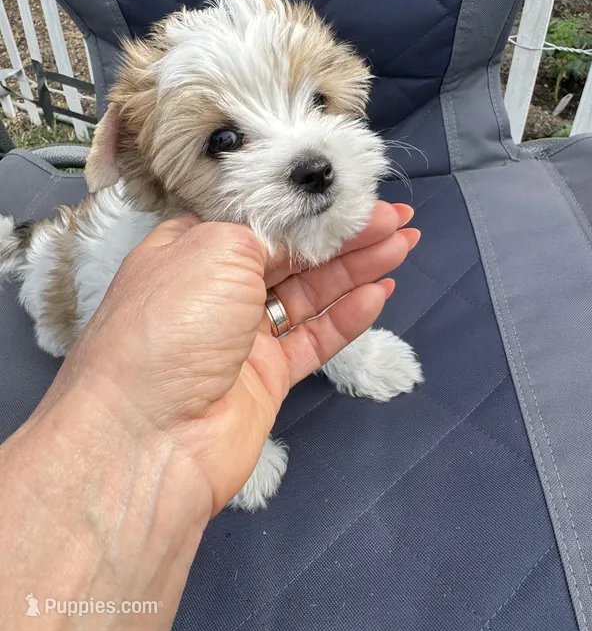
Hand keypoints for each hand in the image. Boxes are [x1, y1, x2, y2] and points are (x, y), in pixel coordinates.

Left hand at [50, 202, 417, 514]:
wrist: (149, 435)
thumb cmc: (174, 322)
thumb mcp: (215, 248)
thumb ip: (264, 233)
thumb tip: (292, 233)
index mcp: (192, 250)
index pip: (261, 219)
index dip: (309, 207)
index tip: (353, 196)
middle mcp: (216, 290)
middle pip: (292, 255)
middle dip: (344, 235)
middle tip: (397, 219)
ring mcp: (242, 337)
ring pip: (310, 295)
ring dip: (356, 269)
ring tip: (403, 245)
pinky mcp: (267, 378)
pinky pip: (313, 340)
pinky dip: (346, 318)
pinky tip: (379, 294)